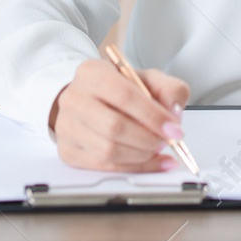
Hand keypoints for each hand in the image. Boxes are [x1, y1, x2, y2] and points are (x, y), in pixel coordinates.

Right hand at [48, 56, 190, 171]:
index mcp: (93, 73)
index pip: (124, 95)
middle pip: (114, 126)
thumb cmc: (119, 89)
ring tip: (156, 149)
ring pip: (107, 150)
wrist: (89, 100)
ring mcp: (67, 126)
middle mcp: (74, 98)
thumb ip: (169, 89)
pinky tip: (151, 162)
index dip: (152, 116)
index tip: (173, 129)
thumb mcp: (147, 79)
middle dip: (147, 139)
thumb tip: (174, 113)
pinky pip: (103, 166)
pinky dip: (133, 168)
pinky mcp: (68, 151)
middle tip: (166, 141)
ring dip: (140, 155)